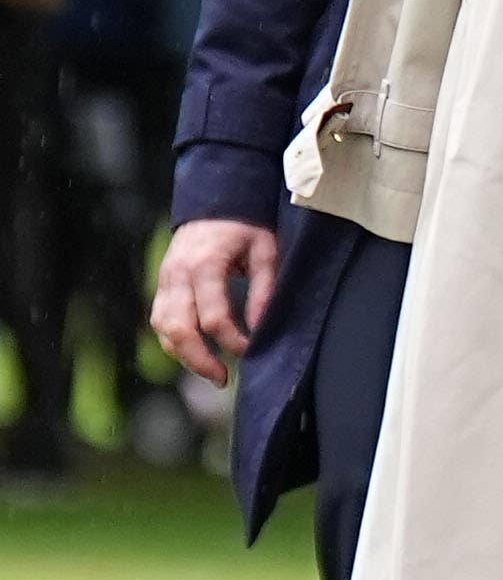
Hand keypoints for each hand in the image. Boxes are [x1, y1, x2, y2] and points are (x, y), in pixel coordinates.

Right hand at [149, 216, 279, 380]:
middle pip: (178, 329)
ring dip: (184, 355)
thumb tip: (259, 325)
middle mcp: (178, 275)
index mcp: (205, 265)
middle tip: (222, 378)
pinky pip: (160, 321)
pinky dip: (175, 341)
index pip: (213, 316)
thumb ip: (263, 286)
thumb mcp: (265, 248)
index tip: (250, 349)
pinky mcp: (161, 285)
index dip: (231, 339)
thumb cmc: (246, 225)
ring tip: (210, 371)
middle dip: (199, 359)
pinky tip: (195, 353)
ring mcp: (165, 281)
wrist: (214, 200)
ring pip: (163, 329)